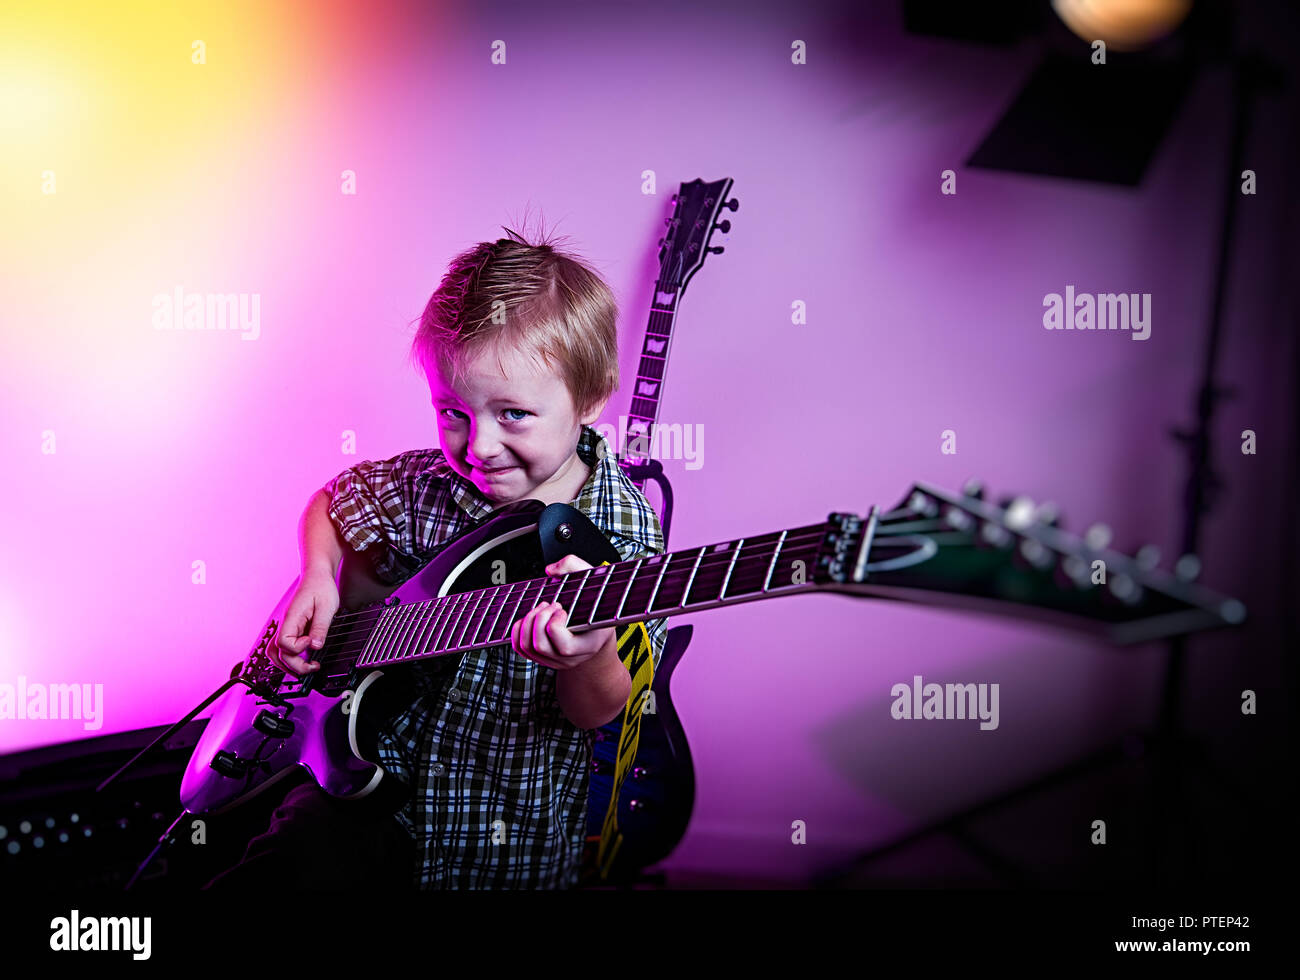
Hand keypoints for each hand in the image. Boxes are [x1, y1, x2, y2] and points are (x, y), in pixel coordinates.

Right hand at [272, 568, 338, 675]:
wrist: (317, 575)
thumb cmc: (321, 587)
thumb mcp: (327, 607)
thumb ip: (320, 628)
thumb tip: (315, 646)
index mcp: (291, 618)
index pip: (284, 643)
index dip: (298, 648)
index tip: (312, 643)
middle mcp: (285, 624)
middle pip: (277, 653)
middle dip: (294, 665)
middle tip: (312, 667)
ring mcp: (286, 626)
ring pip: (275, 652)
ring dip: (288, 664)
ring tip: (306, 668)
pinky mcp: (291, 627)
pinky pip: (283, 647)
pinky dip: (290, 656)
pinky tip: (304, 658)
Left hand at [511, 555, 615, 670]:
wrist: (597, 631)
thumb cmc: (596, 606)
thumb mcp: (595, 583)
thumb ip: (575, 567)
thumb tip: (551, 570)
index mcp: (588, 645)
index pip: (564, 647)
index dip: (556, 624)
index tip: (562, 608)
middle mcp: (570, 659)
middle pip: (540, 645)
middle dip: (539, 619)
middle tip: (550, 605)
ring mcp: (554, 661)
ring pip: (527, 647)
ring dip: (528, 622)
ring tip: (541, 609)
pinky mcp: (541, 657)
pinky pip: (520, 649)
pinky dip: (519, 629)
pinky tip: (531, 616)